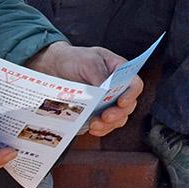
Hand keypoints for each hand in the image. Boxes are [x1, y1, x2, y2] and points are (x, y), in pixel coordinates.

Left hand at [28, 42, 142, 136]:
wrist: (53, 67)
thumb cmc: (74, 58)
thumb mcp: (89, 61)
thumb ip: (100, 76)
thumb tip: (106, 92)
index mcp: (120, 72)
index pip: (135, 85)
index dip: (131, 95)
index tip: (121, 102)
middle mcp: (117, 88)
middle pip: (128, 105)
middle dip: (118, 114)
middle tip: (105, 116)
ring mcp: (107, 102)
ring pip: (118, 118)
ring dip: (109, 125)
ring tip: (95, 124)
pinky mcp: (96, 112)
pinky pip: (105, 125)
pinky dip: (100, 129)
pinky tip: (92, 128)